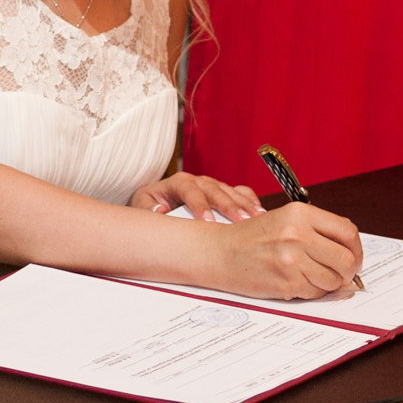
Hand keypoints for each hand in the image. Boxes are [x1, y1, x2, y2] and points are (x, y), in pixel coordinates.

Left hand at [132, 171, 262, 222]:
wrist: (156, 203)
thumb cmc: (150, 206)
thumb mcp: (142, 205)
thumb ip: (148, 207)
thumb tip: (160, 210)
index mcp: (177, 182)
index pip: (189, 188)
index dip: (199, 204)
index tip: (208, 221)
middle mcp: (197, 181)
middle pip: (214, 189)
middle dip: (228, 205)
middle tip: (240, 221)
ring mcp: (212, 186)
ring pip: (229, 190)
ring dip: (243, 204)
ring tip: (256, 218)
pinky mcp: (222, 193)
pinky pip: (239, 192)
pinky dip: (250, 201)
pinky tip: (260, 212)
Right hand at [203, 203, 363, 300]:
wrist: (221, 253)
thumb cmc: (253, 237)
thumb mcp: (286, 219)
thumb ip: (318, 231)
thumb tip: (351, 253)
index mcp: (300, 213)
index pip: (347, 231)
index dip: (356, 248)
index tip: (353, 256)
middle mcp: (298, 234)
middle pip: (346, 259)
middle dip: (348, 271)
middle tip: (341, 273)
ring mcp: (292, 260)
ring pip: (334, 280)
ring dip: (329, 283)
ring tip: (312, 275)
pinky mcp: (287, 283)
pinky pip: (316, 293)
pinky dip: (313, 291)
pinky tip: (298, 281)